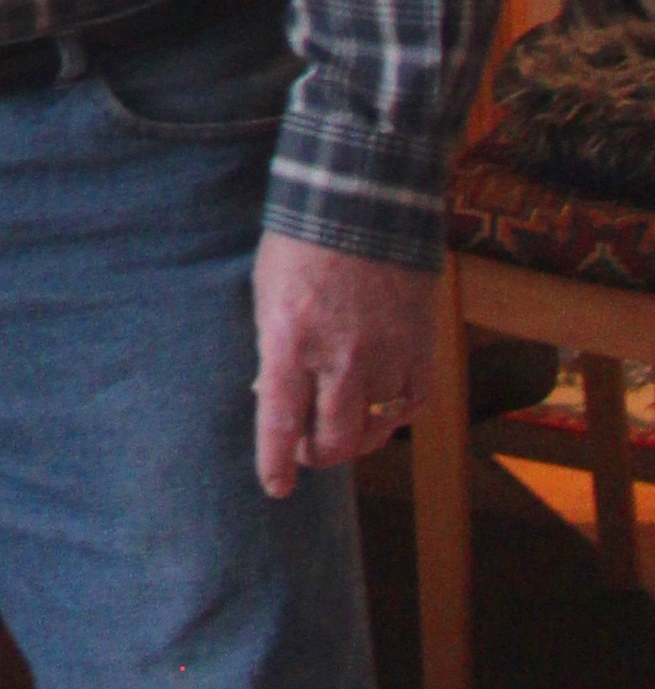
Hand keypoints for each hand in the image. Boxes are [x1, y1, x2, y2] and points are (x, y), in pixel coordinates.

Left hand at [252, 225, 437, 498]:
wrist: (364, 201)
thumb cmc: (303, 242)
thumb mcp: (266, 290)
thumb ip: (272, 345)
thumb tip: (272, 395)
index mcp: (289, 338)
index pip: (279, 420)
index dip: (276, 462)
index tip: (276, 488)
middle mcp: (339, 356)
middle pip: (332, 439)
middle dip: (316, 455)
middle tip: (308, 451)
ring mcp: (385, 356)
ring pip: (373, 431)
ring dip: (354, 439)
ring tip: (341, 430)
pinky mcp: (421, 349)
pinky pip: (410, 406)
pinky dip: (393, 417)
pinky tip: (379, 410)